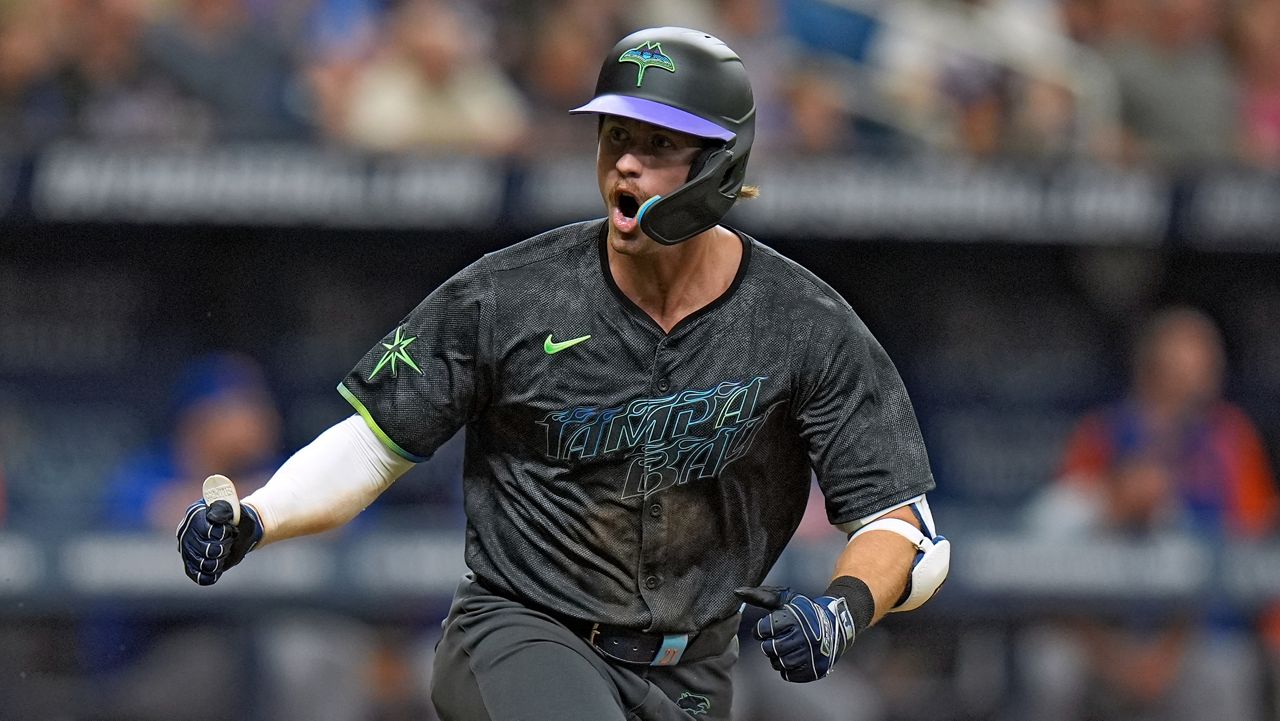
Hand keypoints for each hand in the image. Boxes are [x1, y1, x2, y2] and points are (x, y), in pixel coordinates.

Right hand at [176, 499, 262, 584]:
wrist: (241, 530)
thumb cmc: (236, 518)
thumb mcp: (234, 510)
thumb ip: (224, 510)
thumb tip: (213, 518)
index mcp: (194, 515)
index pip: (207, 531)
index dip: (223, 534)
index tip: (229, 530)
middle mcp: (185, 533)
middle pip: (207, 551)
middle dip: (224, 547)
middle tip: (229, 540)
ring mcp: (186, 550)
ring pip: (205, 565)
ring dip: (221, 561)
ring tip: (224, 551)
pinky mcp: (190, 565)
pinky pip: (200, 577)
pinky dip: (213, 574)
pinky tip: (219, 565)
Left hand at [734, 585, 855, 682]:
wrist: (835, 625)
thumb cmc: (803, 611)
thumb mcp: (784, 599)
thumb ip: (759, 596)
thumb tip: (736, 591)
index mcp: (793, 619)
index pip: (763, 630)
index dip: (761, 630)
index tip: (767, 628)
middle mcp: (803, 637)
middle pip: (769, 649)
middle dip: (768, 645)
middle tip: (776, 640)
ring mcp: (810, 654)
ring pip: (778, 663)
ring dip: (777, 657)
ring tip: (785, 648)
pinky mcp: (814, 669)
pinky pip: (789, 675)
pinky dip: (787, 669)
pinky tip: (793, 658)